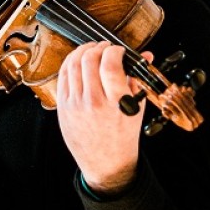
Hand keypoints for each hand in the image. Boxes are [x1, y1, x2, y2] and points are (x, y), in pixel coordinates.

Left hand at [55, 41, 142, 195]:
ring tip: (91, 49)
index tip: (118, 50)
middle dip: (98, 47)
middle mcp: (94, 102)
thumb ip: (138, 78)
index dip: (114, 51)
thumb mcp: (137, 108)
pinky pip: (63, 76)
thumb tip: (146, 55)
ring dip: (83, 51)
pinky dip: (70, 63)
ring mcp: (75, 104)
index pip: (110, 65)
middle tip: (104, 47)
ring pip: (73, 64)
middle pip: (90, 60)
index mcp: (116, 103)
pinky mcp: (63, 106)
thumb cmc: (123, 136)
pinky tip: (78, 60)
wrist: (105, 162)